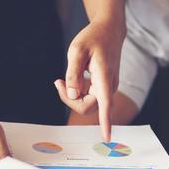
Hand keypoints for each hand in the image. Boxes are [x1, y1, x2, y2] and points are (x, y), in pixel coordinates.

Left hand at [55, 18, 124, 141]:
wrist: (110, 30)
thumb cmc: (94, 37)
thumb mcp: (77, 50)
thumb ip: (73, 73)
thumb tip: (72, 94)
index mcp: (104, 77)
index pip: (105, 104)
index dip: (105, 122)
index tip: (106, 138)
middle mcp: (108, 86)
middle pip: (88, 106)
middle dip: (70, 99)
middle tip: (58, 82)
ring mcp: (107, 87)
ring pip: (88, 102)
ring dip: (73, 95)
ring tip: (63, 78)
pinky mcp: (104, 86)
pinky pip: (89, 96)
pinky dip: (78, 90)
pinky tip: (73, 77)